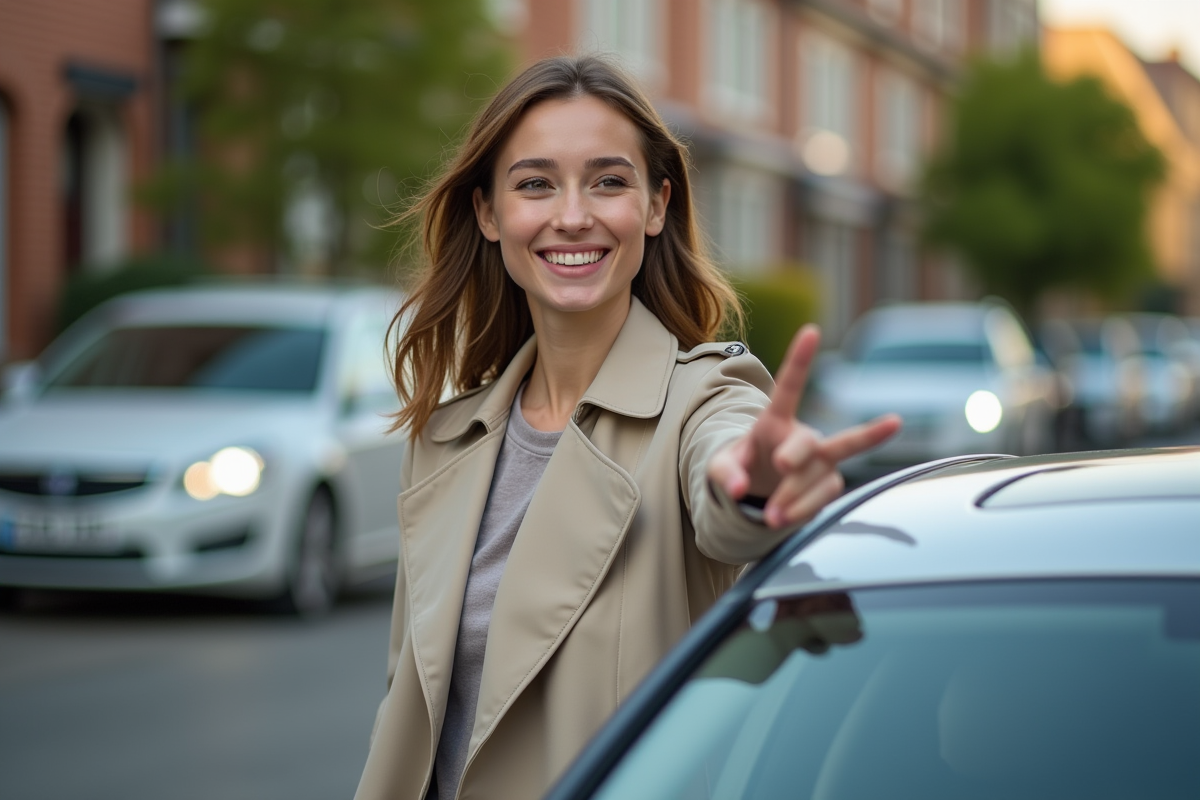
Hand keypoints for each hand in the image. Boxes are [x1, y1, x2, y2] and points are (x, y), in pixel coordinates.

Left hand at [707, 324, 901, 528]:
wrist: (761, 491)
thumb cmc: (741, 467)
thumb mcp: (721, 469)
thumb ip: (724, 474)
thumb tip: (739, 489)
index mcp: (773, 420)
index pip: (788, 386)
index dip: (800, 359)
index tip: (812, 331)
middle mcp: (802, 435)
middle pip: (810, 440)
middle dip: (798, 452)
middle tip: (782, 465)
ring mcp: (820, 458)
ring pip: (818, 474)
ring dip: (794, 497)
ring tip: (771, 518)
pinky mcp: (830, 481)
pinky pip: (823, 495)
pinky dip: (802, 509)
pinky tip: (783, 518)